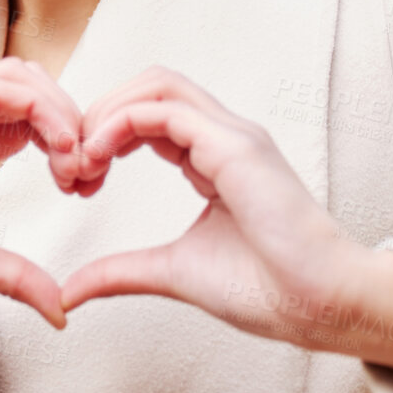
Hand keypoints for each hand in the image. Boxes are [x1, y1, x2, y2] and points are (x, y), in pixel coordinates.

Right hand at [0, 57, 84, 327]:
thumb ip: (8, 274)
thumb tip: (61, 310)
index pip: (33, 120)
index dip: (72, 145)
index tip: (86, 190)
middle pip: (36, 88)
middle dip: (78, 123)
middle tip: (90, 176)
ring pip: (20, 77)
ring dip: (62, 111)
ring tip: (76, 161)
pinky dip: (35, 108)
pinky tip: (54, 151)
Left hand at [56, 67, 392, 376]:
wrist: (323, 307)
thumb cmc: (267, 289)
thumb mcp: (172, 272)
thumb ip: (121, 272)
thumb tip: (69, 291)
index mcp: (214, 156)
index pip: (149, 113)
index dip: (103, 134)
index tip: (77, 180)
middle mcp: (224, 135)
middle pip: (149, 85)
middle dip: (98, 112)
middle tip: (70, 164)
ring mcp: (233, 136)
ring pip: (157, 85)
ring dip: (107, 112)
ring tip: (81, 159)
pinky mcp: (236, 148)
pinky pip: (165, 112)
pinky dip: (121, 125)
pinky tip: (98, 158)